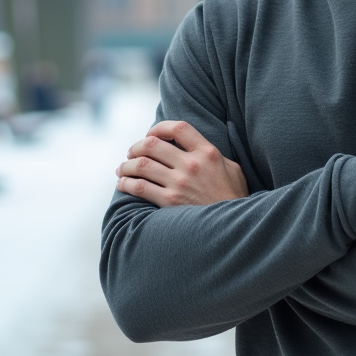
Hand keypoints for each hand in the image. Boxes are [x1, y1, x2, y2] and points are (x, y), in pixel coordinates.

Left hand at [116, 120, 248, 206]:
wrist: (233, 227)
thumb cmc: (232, 197)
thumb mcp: (232, 169)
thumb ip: (214, 154)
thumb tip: (194, 145)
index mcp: (207, 152)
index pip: (178, 128)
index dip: (159, 128)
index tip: (151, 134)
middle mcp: (192, 165)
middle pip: (152, 145)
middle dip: (136, 147)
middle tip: (131, 153)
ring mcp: (180, 183)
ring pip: (142, 165)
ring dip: (127, 165)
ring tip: (122, 169)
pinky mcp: (170, 202)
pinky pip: (140, 187)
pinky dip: (127, 184)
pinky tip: (123, 184)